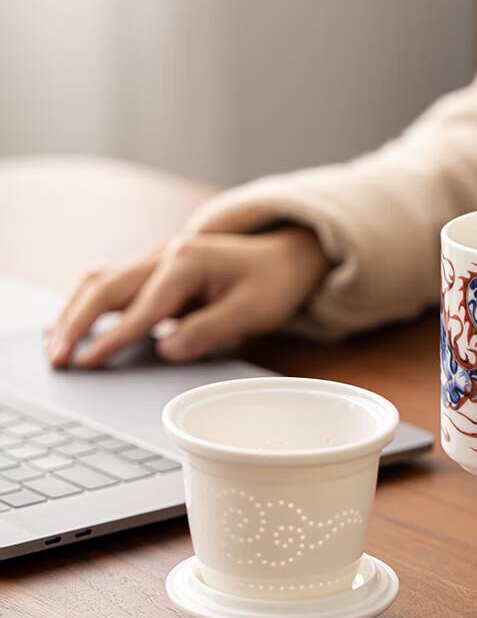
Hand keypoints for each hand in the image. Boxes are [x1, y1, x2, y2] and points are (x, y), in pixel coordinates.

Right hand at [47, 226, 329, 367]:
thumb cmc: (271, 285)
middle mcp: (164, 254)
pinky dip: (88, 305)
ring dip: (74, 312)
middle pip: (106, 286)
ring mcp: (156, 258)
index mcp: (188, 262)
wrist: (283, 258)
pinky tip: (73, 327)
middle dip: (77, 324)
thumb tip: (165, 350)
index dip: (115, 339)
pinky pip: (111, 284)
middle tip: (57, 359)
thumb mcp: (252, 312)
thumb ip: (209, 331)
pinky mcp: (155, 269)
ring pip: (101, 282)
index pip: (144, 307)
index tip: (88, 363)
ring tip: (54, 347)